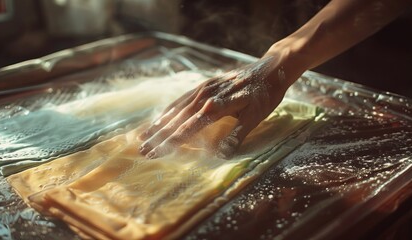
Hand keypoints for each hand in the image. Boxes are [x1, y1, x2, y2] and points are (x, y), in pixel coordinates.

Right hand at [138, 53, 298, 158]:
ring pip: (176, 109)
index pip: (189, 128)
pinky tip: (160, 118)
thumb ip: (237, 134)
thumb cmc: (264, 95)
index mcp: (217, 106)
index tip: (156, 153)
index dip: (172, 141)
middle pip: (177, 119)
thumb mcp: (256, 116)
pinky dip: (169, 110)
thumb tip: (222, 155)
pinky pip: (182, 99)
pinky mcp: (204, 84)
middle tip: (142, 150)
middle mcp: (205, 96)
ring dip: (159, 123)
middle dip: (159, 136)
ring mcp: (203, 89)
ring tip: (143, 136)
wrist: (269, 69)